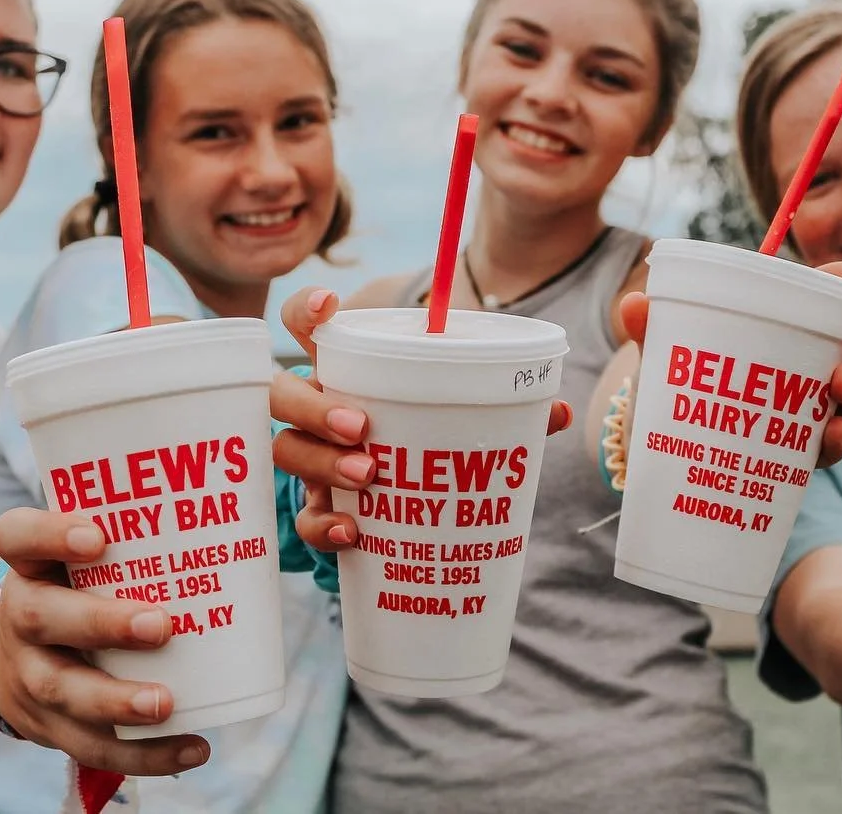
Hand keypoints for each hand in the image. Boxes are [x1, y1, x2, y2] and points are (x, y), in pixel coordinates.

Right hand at [0, 508, 210, 774]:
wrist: (16, 655)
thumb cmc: (79, 589)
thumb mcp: (85, 556)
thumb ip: (139, 535)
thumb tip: (238, 510)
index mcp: (30, 565)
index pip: (18, 537)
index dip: (50, 534)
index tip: (97, 536)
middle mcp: (22, 617)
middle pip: (42, 618)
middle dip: (101, 624)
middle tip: (159, 625)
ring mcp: (32, 675)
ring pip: (63, 691)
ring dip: (116, 702)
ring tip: (165, 704)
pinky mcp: (51, 726)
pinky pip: (92, 746)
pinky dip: (144, 754)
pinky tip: (192, 748)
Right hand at [273, 287, 572, 553]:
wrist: (410, 507)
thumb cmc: (432, 440)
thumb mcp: (464, 416)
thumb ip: (505, 410)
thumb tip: (559, 411)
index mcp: (347, 372)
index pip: (306, 329)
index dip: (305, 312)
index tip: (326, 307)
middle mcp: (317, 410)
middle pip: (283, 394)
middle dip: (313, 405)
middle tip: (360, 425)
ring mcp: (313, 459)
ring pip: (287, 450)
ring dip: (322, 461)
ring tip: (369, 474)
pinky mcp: (320, 507)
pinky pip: (304, 517)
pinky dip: (324, 525)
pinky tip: (353, 532)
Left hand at [616, 259, 841, 467]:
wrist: (663, 442)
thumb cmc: (680, 377)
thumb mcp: (668, 351)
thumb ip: (652, 328)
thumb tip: (633, 303)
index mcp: (789, 323)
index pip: (839, 292)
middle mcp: (813, 363)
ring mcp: (812, 407)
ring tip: (841, 390)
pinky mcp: (799, 449)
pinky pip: (830, 445)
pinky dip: (835, 441)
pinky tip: (830, 437)